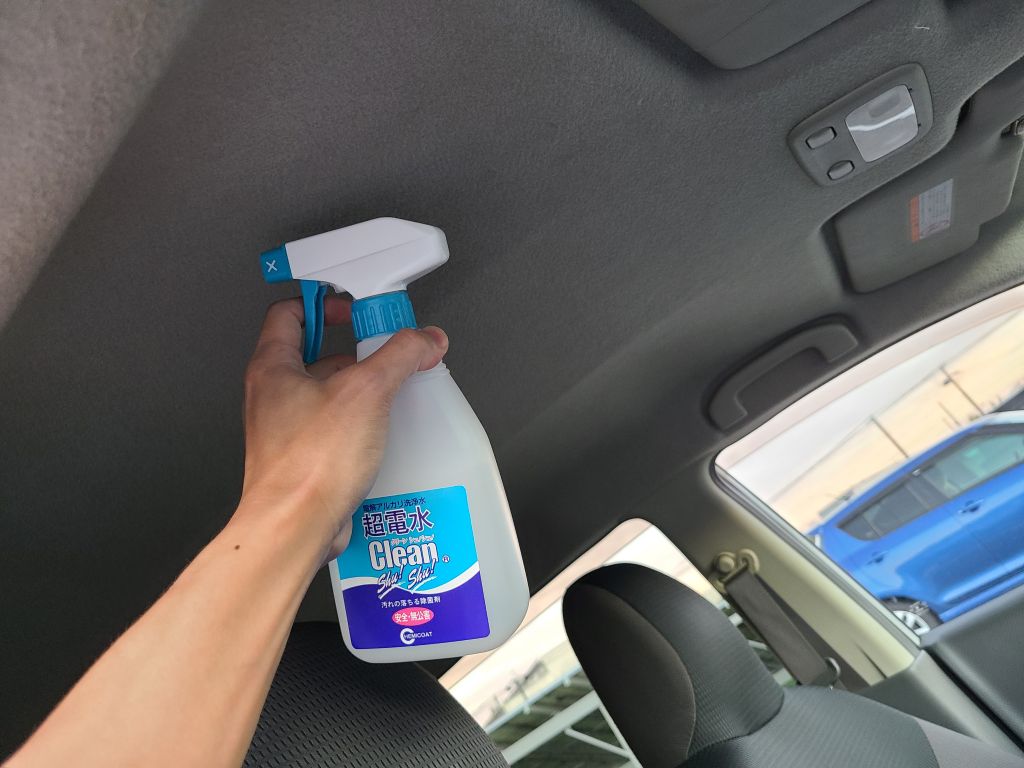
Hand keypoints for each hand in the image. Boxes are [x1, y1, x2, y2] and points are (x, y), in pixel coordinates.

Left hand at [239, 296, 446, 561]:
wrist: (295, 527)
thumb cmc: (308, 465)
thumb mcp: (366, 391)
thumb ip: (400, 356)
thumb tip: (424, 339)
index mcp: (273, 367)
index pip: (290, 313)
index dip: (325, 303)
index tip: (356, 308)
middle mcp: (273, 396)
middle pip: (316, 354)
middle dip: (356, 352)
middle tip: (386, 352)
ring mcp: (286, 430)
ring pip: (328, 395)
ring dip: (362, 392)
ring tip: (391, 395)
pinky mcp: (305, 459)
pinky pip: (335, 430)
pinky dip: (361, 427)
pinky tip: (385, 436)